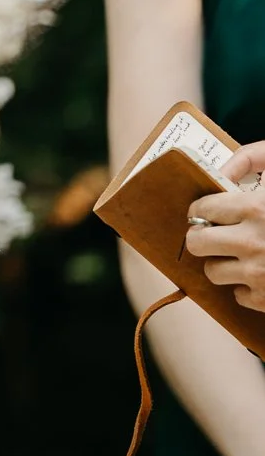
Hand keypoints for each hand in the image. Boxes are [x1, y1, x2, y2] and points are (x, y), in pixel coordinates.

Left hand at [185, 144, 264, 310]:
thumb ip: (253, 160)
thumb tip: (221, 173)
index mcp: (255, 207)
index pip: (203, 208)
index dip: (201, 209)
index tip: (204, 212)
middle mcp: (252, 242)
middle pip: (197, 242)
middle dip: (202, 237)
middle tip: (212, 234)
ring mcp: (259, 274)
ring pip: (212, 272)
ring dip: (222, 263)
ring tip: (238, 255)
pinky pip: (238, 295)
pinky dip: (247, 287)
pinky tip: (261, 274)